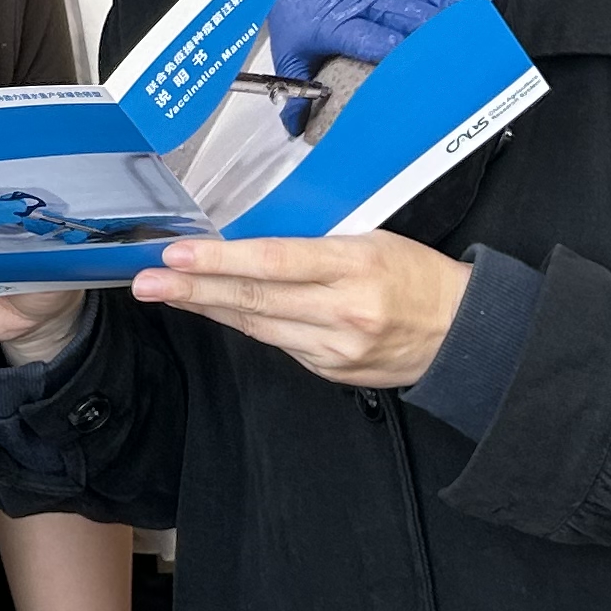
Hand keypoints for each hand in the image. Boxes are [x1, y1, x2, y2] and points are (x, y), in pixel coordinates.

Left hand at [132, 233, 469, 390]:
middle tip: (145, 282)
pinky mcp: (332, 371)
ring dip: (208, 307)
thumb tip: (249, 243)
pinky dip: (247, 324)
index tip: (177, 254)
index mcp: (356, 266)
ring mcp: (336, 348)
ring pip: (257, 326)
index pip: (274, 261)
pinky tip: (220, 310)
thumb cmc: (417, 275)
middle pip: (254, 298)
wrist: (464, 334)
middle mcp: (343, 312)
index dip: (219, 259)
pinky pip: (279, 344)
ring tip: (166, 292)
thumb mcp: (372, 239)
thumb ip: (314, 245)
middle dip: (192, 289)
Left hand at [267, 0, 479, 76]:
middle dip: (432, 34)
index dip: (392, 50)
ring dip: (448, 7)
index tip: (414, 66)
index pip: (368, 38)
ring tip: (473, 25)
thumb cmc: (298, 6)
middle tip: (459, 53)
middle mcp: (363, 2)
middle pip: (404, 15)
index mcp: (335, 25)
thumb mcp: (289, 51)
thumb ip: (296, 89)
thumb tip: (296, 125)